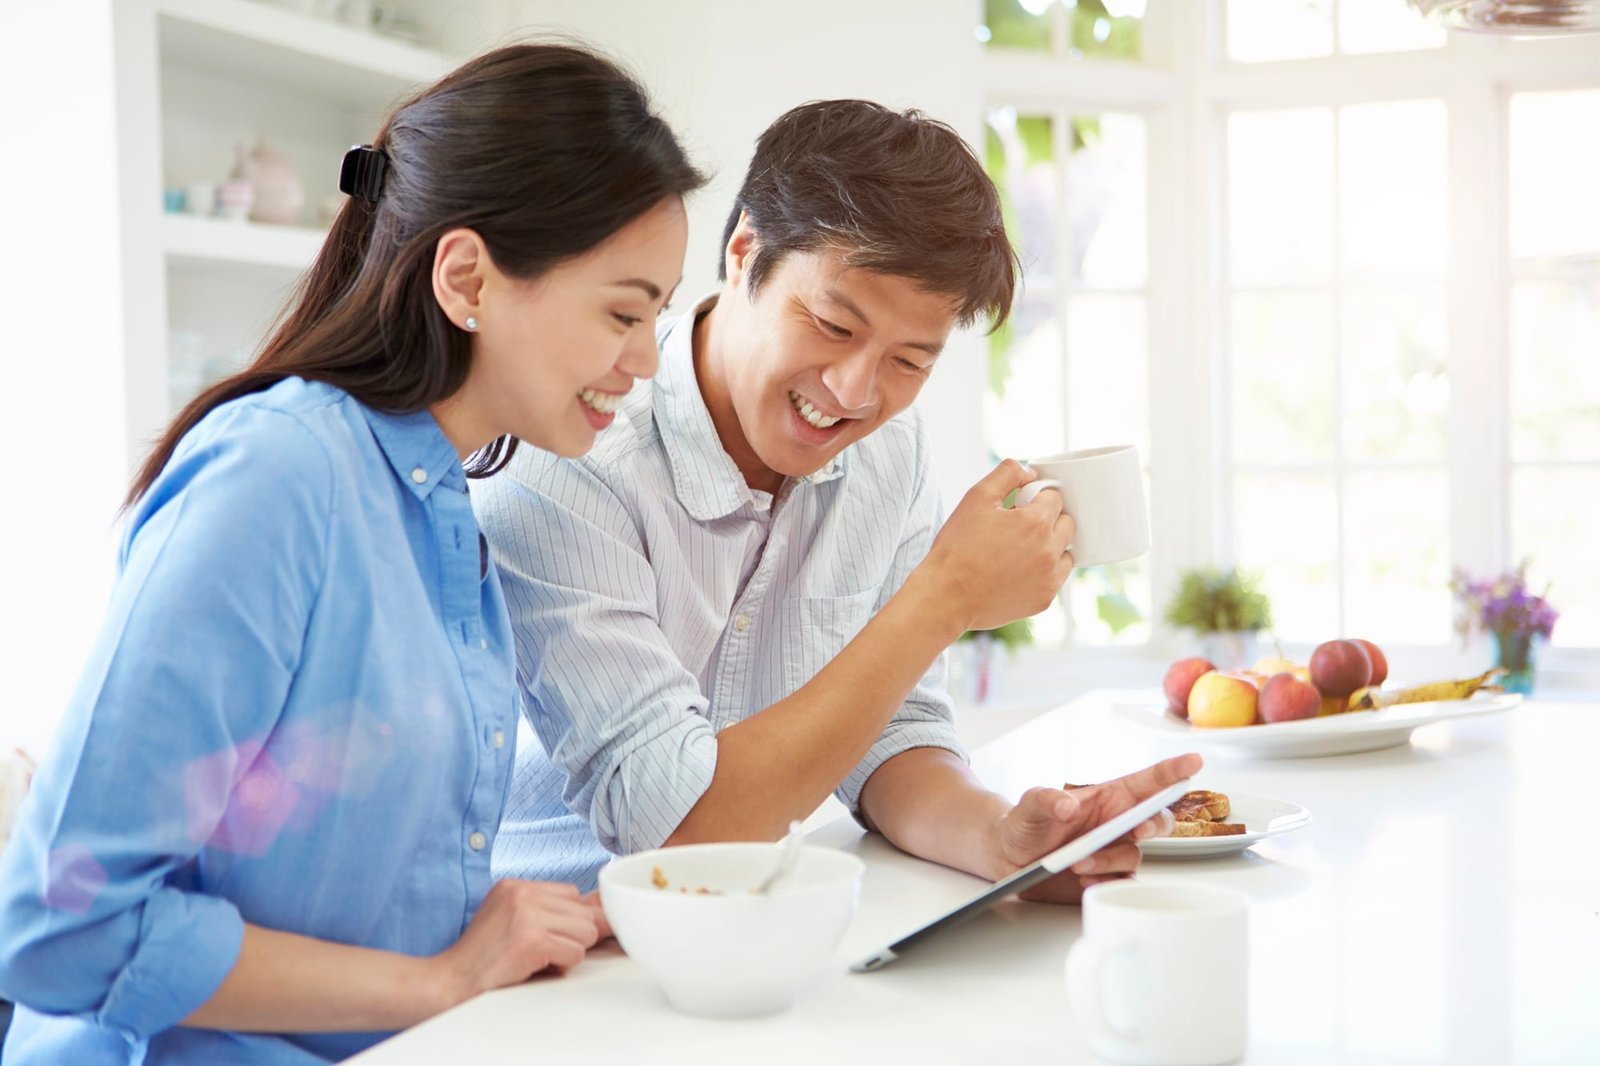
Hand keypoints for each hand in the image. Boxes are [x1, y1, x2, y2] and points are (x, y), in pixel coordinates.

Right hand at [432, 879, 604, 1008]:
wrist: (450, 982)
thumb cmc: (482, 958)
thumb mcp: (512, 920)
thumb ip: (549, 911)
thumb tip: (602, 907)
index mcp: (516, 885)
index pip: (572, 893)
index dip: (568, 920)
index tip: (551, 936)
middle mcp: (522, 893)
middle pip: (584, 911)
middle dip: (571, 937)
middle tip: (542, 951)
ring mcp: (527, 915)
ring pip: (586, 931)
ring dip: (568, 952)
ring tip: (538, 958)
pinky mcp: (532, 940)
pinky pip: (576, 952)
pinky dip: (561, 966)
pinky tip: (534, 967)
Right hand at [920, 459, 1076, 632]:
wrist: (946, 596)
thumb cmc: (957, 547)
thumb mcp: (976, 497)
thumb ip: (1007, 474)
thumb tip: (1030, 473)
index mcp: (1036, 522)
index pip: (1055, 498)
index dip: (1035, 499)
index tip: (1018, 508)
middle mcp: (1049, 550)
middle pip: (1067, 523)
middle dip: (1048, 520)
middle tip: (1018, 528)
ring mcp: (1049, 578)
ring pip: (1066, 552)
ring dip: (1051, 546)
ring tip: (1020, 551)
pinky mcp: (1044, 599)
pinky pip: (1056, 577)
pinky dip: (1044, 572)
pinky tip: (1018, 571)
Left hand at [990, 753, 1202, 903]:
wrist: (1010, 858)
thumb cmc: (1025, 824)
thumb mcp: (1029, 805)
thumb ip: (1045, 799)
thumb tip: (1067, 805)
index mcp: (1108, 796)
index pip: (1148, 781)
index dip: (1173, 770)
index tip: (1194, 762)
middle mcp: (1117, 822)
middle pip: (1158, 819)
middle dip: (1156, 824)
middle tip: (1139, 830)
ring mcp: (1114, 850)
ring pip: (1134, 856)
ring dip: (1110, 860)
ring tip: (1078, 863)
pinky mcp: (1107, 876)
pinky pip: (1122, 882)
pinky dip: (1107, 882)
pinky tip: (1085, 881)